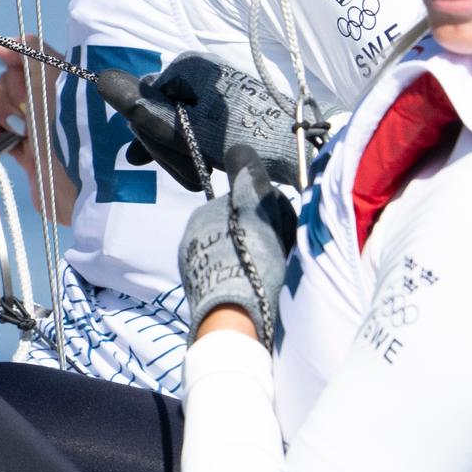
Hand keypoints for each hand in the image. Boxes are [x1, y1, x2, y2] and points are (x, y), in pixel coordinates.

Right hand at [0, 47, 75, 222]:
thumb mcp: (52, 81)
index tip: (4, 57)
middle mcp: (52, 100)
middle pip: (11, 82)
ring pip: (3, 107)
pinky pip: (1, 133)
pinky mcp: (29, 152)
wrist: (78, 182)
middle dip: (8, 93)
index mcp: (64, 79)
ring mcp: (40, 127)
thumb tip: (3, 45)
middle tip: (24, 110)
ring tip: (8, 127)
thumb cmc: (69, 125)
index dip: (16, 57)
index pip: (30, 57)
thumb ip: (31, 56)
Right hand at [139, 53, 303, 200]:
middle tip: (189, 178)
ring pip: (182, 123)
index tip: (157, 167)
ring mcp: (217, 87)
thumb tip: (101, 79)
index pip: (144, 100)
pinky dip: (199, 150)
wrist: (295, 147)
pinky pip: (202, 126)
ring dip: (184, 154)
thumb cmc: (238, 137)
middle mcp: (201, 71)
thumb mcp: (184, 128)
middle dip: (169, 149)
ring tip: (199, 178)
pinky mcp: (232, 104)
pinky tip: (205, 168)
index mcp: (187, 67)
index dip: (148, 136)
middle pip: (163, 111)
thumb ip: (142, 109)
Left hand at [176, 186, 293, 347]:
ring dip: (251, 259)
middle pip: (237, 228)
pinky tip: (255, 290)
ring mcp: (195, 269)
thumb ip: (248, 178)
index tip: (279, 229)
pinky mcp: (202, 296)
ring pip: (234, 253)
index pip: (243, 202)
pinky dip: (241, 279)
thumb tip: (238, 149)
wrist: (236, 322)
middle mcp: (192, 240)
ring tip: (268, 276)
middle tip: (277, 254)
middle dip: (257, 236)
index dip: (267, 212)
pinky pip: (227, 277)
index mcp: (202, 217)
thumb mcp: (255, 210)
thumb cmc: (250, 262)